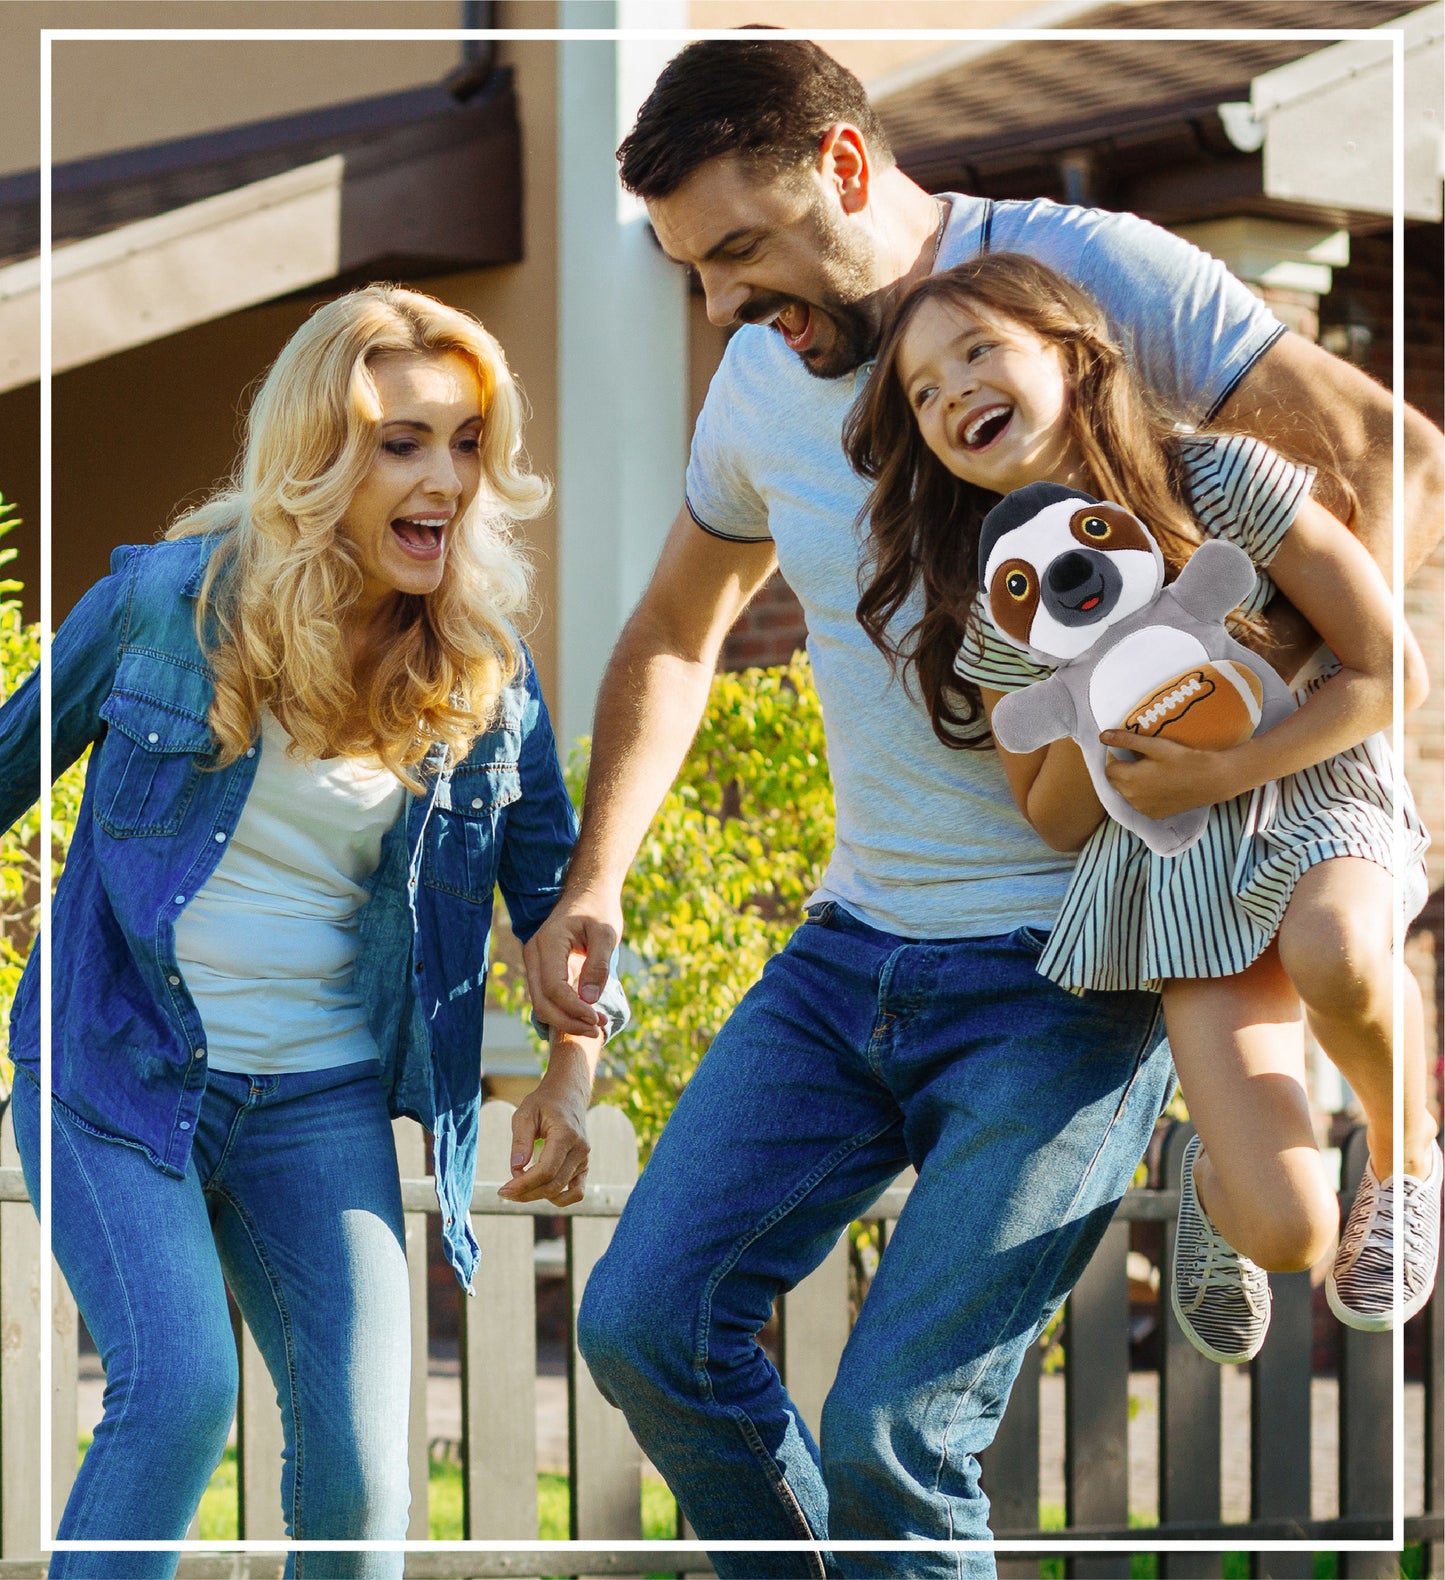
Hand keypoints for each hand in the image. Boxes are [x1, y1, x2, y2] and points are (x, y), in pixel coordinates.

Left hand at [497, 1035, 598, 1206]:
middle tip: (504, 1192)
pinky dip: (558, 1198)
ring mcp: (585, 1160)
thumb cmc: (544, 1103)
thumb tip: (516, 1169)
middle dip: (526, 1193)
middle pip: (553, 1185)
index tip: (504, 1189)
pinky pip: (576, 1192)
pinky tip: (539, 1191)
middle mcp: (580, 1150)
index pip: (546, 1171)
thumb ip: (520, 1141)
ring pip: (562, 1192)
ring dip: (537, 1196)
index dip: (524, 1184)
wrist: (568, 1095)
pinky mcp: (584, 1166)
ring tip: (519, 1188)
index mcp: (567, 1135)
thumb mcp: (525, 1114)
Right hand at [522, 886, 621, 1036]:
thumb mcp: (606, 933)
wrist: (588, 893)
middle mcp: (534, 954)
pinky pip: (546, 998)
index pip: (554, 987)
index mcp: (548, 943)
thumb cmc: (599, 910)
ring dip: (566, 1020)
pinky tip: (586, 1017)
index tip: (598, 1019)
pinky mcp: (542, 970)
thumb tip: (589, 1000)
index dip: (574, 1009)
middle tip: (598, 1028)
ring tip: (596, 1025)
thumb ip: (598, 965)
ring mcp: (535, 963)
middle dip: (569, 1021)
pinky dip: (564, 1012)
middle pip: (541, 1002)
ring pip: (541, 1004)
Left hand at [1099, 731, 1242, 819]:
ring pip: (1126, 794)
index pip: (1109, 768)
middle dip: (1120, 769)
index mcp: (1129, 779)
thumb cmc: (1184, 759)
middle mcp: (1132, 797)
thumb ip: (1126, 741)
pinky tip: (1155, 784)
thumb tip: (1102, 735)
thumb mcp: (1155, 746)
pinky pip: (1139, 804)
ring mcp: (1143, 809)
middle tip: (1136, 758)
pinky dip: (1141, 795)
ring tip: (1146, 770)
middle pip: (1115, 781)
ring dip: (1129, 782)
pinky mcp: (1155, 815)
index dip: (1115, 756)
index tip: (1126, 748)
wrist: (1211, 780)